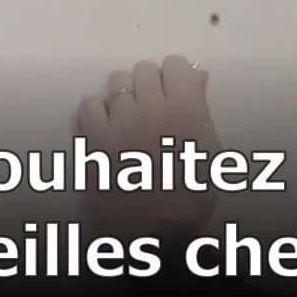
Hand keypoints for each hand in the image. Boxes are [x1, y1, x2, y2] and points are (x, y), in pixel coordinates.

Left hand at [72, 55, 217, 236]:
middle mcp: (153, 107)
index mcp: (187, 109)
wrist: (155, 233)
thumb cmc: (191, 194)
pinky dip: (97, 110)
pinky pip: (89, 104)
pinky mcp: (95, 139)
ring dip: (124, 95)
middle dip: (150, 85)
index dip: (175, 77)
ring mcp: (121, 122)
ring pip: (117, 82)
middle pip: (144, 69)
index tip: (175, 93)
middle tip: (152, 108)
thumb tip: (197, 77)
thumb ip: (201, 110)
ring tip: (128, 116)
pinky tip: (106, 127)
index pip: (175, 64)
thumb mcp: (207, 151)